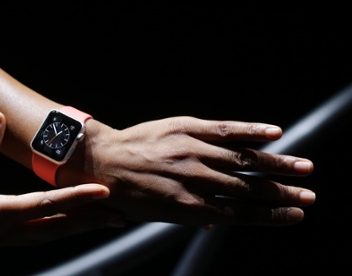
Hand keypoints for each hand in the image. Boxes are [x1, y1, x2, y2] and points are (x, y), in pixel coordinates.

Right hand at [0, 111, 123, 272]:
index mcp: (1, 213)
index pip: (50, 204)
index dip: (79, 196)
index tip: (105, 191)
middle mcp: (8, 231)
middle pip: (60, 227)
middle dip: (92, 221)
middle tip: (120, 216)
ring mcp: (5, 240)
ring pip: (52, 236)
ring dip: (79, 229)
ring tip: (102, 222)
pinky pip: (38, 238)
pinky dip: (59, 232)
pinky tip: (67, 227)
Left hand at [59, 116, 315, 225]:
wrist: (103, 161)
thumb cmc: (128, 193)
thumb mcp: (157, 215)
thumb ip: (191, 216)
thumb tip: (218, 221)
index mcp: (188, 207)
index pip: (241, 213)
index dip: (271, 215)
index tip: (296, 216)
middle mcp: (195, 180)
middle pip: (248, 188)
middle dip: (282, 194)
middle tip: (310, 197)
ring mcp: (191, 152)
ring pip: (243, 159)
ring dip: (277, 165)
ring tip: (305, 169)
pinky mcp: (185, 128)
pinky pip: (223, 129)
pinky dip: (250, 130)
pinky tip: (274, 132)